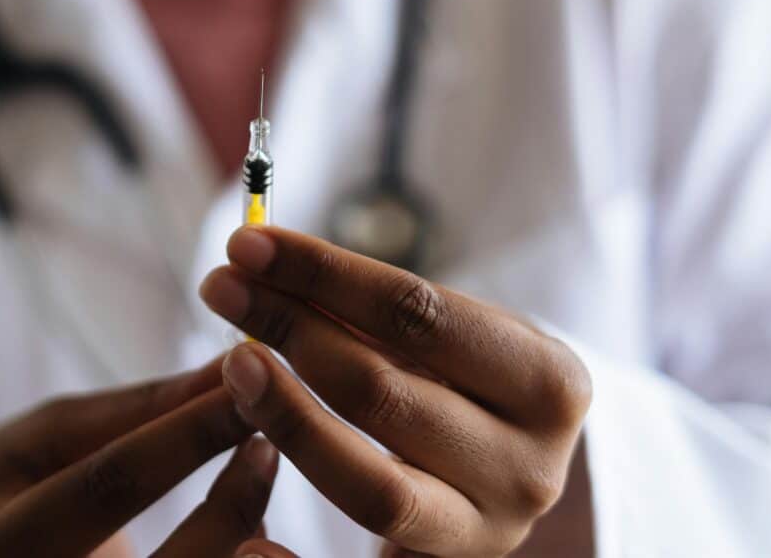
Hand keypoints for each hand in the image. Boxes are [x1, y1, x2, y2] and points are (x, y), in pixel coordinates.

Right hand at [0, 357, 279, 557]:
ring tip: (261, 484)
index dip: (185, 435)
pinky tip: (248, 535)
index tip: (245, 389)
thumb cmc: (11, 487)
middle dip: (230, 506)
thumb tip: (228, 367)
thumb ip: (137, 410)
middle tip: (269, 445)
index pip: (108, 486)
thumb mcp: (50, 437)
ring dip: (245, 543)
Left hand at [200, 227, 591, 556]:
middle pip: (385, 394)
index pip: (418, 314)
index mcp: (548, 384)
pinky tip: (251, 544)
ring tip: (231, 364)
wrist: (521, 471)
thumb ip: (383, 313)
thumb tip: (266, 265)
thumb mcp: (464, 337)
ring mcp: (490, 533)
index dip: (324, 274)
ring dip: (287, 418)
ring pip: (372, 488)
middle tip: (222, 289)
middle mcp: (529, 467)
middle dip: (290, 331)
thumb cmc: (477, 381)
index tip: (249, 242)